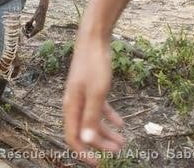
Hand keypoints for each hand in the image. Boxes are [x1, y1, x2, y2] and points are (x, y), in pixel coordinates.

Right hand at [64, 33, 124, 165]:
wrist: (94, 39)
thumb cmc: (95, 64)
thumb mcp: (97, 93)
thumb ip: (92, 117)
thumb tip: (87, 141)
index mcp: (72, 106)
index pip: (73, 137)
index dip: (84, 153)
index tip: (98, 163)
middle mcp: (74, 103)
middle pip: (85, 131)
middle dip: (100, 144)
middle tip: (117, 152)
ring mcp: (83, 95)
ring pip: (93, 120)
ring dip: (106, 132)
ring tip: (122, 142)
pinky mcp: (91, 87)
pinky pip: (99, 108)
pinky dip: (109, 117)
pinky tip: (121, 123)